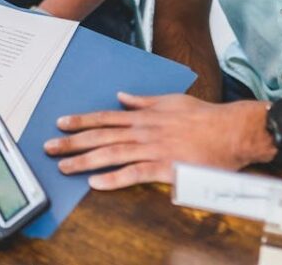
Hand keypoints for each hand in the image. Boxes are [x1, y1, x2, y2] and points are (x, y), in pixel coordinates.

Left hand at [43, 93, 272, 189]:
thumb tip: (123, 96)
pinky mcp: (165, 167)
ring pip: (111, 154)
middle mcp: (143, 131)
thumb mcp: (171, 101)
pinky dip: (114, 179)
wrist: (232, 130)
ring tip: (64, 167)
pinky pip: (135, 174)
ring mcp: (153, 149)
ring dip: (85, 161)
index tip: (61, 123)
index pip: (105, 118)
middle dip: (72, 142)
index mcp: (144, 117)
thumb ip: (144, 101)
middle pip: (101, 136)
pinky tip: (96, 184)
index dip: (81, 121)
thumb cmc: (205, 117)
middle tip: (49, 147)